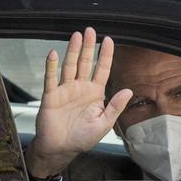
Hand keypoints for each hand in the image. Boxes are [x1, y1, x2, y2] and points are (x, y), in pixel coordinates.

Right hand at [25, 27, 131, 178]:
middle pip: (85, 63)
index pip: (102, 70)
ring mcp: (65, 90)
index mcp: (95, 94)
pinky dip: (51, 66)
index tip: (109, 40)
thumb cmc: (82, 138)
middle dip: (88, 47)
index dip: (105, 55)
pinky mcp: (51, 96)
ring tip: (76, 36)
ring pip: (70, 66)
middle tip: (90, 30)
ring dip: (73, 51)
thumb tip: (128, 91)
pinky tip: (53, 54)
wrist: (61, 149)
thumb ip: (115, 107)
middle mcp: (80, 88)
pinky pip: (51, 79)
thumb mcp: (104, 124)